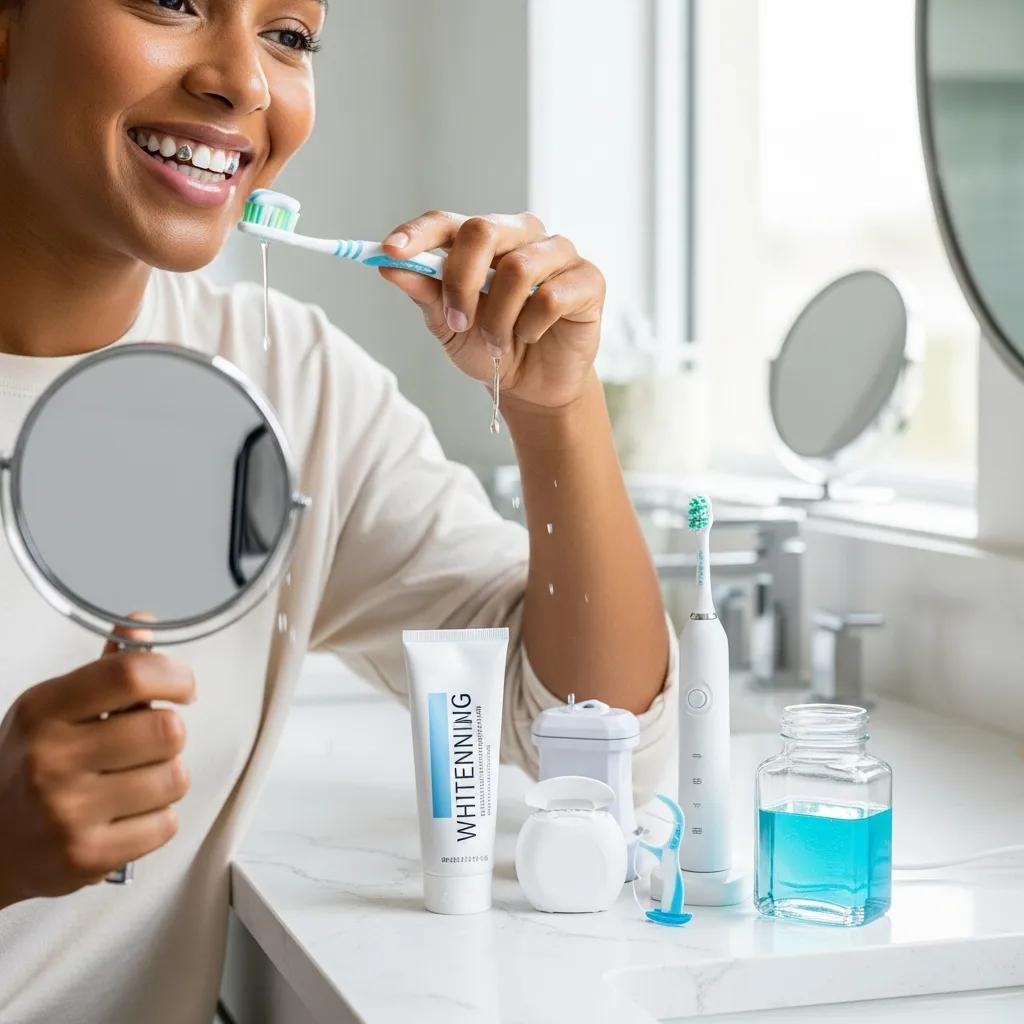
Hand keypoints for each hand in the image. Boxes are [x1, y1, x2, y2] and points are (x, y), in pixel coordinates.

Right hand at [0, 625, 194, 907]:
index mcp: (44, 710)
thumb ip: (105, 670)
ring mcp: (67, 812)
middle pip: (167, 729)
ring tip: (132, 783)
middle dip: (168, 736)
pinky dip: (156, 820)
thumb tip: (142, 623)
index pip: (130, 674)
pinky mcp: (87, 857)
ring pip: (175, 778)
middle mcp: (51, 759)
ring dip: (165, 779)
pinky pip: (167, 824)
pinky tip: (125, 817)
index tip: (182, 686)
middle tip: (146, 745)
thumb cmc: (27, 768)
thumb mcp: (52, 709)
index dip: (173, 676)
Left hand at [377, 211, 605, 408]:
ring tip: (496, 343)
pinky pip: (551, 297)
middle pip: (483, 230)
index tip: (389, 252)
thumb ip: (425, 292)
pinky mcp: (588, 279)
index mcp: (484, 239)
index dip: (418, 234)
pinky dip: (531, 327)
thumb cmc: (491, 347)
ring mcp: (558, 253)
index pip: (447, 222)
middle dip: (461, 281)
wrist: (532, 387)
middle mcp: (522, 235)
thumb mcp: (448, 325)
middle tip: (457, 320)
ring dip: (498, 316)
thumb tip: (392, 267)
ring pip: (518, 267)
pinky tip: (531, 337)